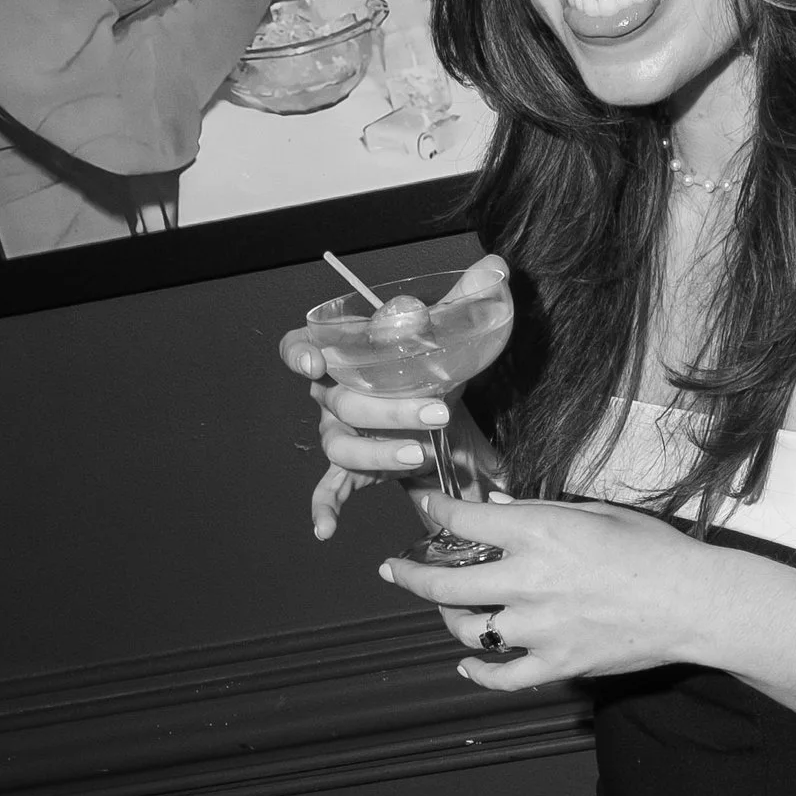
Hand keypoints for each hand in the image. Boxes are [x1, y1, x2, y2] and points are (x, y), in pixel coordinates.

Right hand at [281, 257, 507, 534]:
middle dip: (387, 408)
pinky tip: (326, 528)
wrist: (439, 406)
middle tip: (437, 412)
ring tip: (421, 455)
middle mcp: (333, 394)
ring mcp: (340, 433)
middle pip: (340, 402)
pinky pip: (331, 488)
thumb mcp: (449, 331)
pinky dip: (325, 506)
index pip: (302, 345)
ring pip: (341, 445)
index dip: (299, 352)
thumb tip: (496, 267)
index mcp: (344, 354)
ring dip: (378, 451)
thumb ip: (468, 298)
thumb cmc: (429, 363)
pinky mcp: (354, 468)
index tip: (314, 359)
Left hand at [383, 484, 712, 684]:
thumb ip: (539, 510)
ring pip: (468, 630)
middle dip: (411, 572)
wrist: (693, 602)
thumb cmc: (652, 550)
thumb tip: (497, 507)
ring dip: (451, 619)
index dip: (433, 511)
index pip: (462, 519)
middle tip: (397, 568)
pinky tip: (468, 663)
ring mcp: (539, 628)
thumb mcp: (595, 512)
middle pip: (445, 581)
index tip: (423, 508)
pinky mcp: (557, 664)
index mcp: (537, 532)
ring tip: (450, 610)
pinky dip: (478, 672)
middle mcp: (528, 580)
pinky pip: (502, 676)